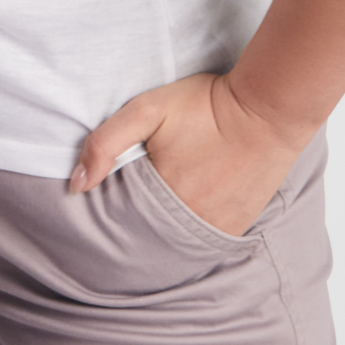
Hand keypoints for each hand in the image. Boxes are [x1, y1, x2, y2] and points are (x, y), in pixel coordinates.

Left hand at [70, 70, 306, 238]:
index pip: (122, 220)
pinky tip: (184, 209)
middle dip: (136, 224)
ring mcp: (216, 227)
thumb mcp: (146, 110)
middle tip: (136, 200)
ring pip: (176, 240)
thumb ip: (105, 143)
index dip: (113, 210)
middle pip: (148, 234)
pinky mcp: (237, 226)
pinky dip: (189, 230)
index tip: (109, 200)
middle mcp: (190, 221)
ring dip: (163, 229)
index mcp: (162, 198)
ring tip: (159, 206)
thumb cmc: (206, 104)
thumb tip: (76, 185)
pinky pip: (203, 239)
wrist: (269, 108)